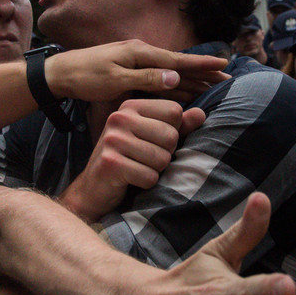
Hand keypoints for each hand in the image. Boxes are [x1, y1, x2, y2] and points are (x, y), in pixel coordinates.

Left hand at [45, 39, 228, 104]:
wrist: (59, 74)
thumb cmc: (84, 77)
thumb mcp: (115, 80)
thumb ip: (145, 79)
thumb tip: (175, 79)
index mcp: (140, 53)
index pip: (178, 61)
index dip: (202, 65)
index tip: (223, 65)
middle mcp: (141, 53)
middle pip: (178, 65)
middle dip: (202, 72)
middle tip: (226, 77)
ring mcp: (135, 61)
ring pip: (169, 71)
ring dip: (190, 78)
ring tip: (212, 84)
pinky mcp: (128, 70)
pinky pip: (158, 77)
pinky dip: (173, 84)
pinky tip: (182, 90)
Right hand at [60, 99, 205, 220]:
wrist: (94, 188)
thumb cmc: (127, 160)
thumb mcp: (152, 138)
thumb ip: (177, 125)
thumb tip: (201, 113)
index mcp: (130, 107)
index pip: (174, 111)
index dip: (173, 131)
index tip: (153, 141)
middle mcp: (119, 118)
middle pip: (171, 135)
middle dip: (165, 154)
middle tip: (145, 159)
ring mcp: (113, 140)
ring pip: (162, 158)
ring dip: (155, 170)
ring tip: (138, 168)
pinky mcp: (110, 163)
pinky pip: (149, 177)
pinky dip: (146, 183)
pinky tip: (131, 180)